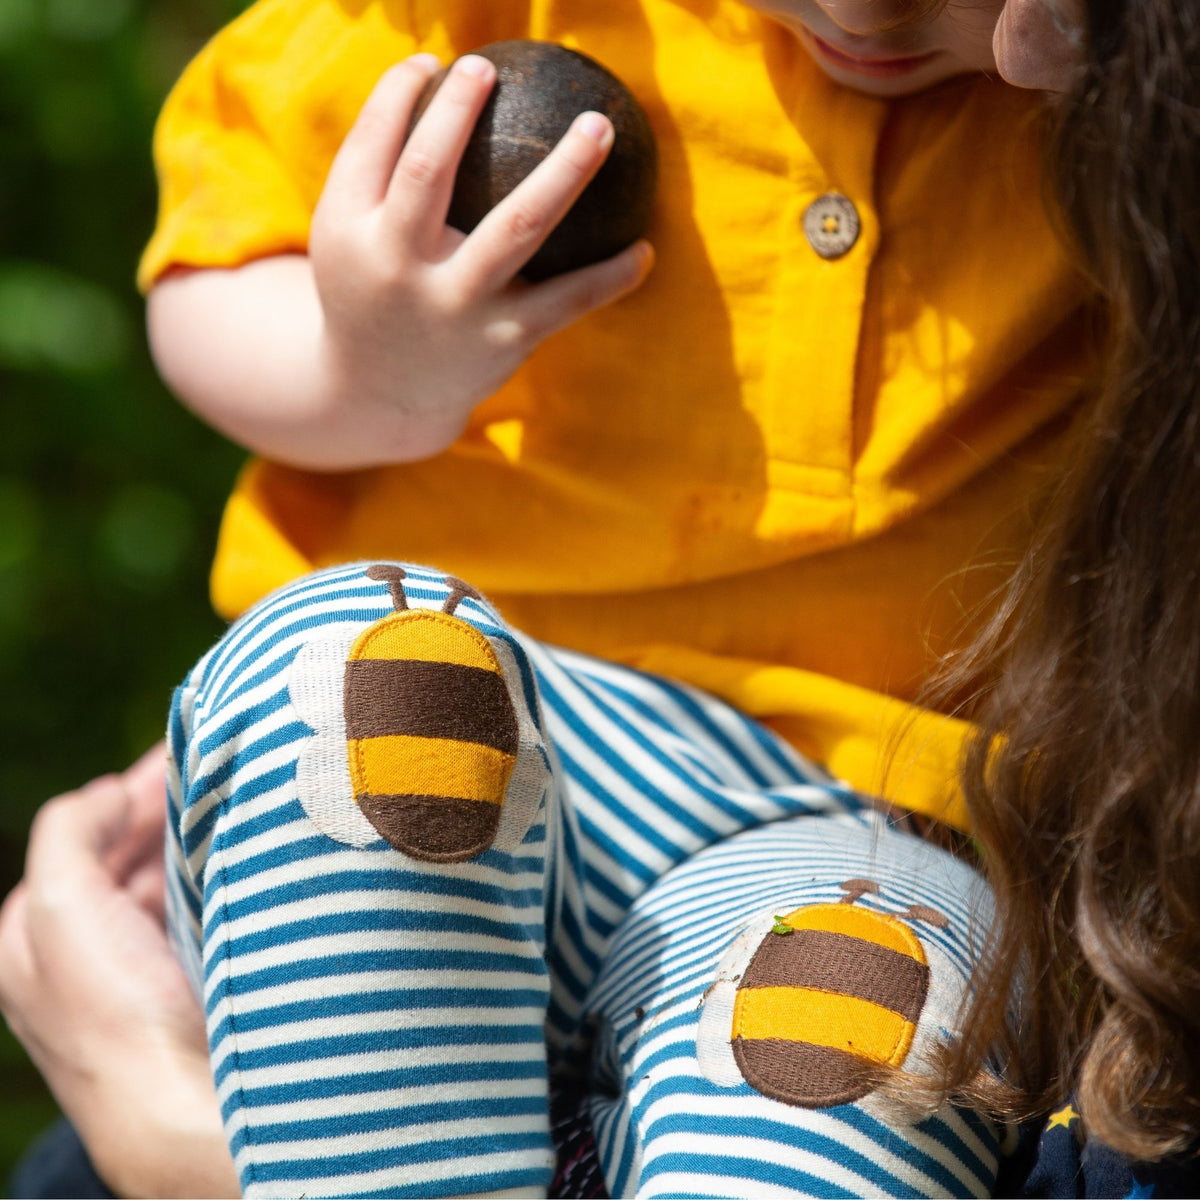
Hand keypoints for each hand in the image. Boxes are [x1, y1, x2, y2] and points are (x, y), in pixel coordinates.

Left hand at [0, 746, 238, 1197]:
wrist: (186, 1103)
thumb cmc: (115, 1012)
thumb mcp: (60, 905)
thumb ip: (68, 831)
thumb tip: (107, 790)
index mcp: (34, 939)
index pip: (79, 839)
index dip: (124, 792)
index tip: (176, 751)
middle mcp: (83, 955)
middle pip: (127, 856)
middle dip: (168, 810)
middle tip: (220, 765)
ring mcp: (142, 972)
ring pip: (170, 880)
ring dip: (201, 840)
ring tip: (243, 800)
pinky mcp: (193, 983)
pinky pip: (204, 909)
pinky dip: (223, 876)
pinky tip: (252, 855)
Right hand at [308, 52, 654, 457]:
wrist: (380, 393)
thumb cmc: (372, 290)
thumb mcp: (349, 237)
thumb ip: (378, 171)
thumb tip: (436, 80)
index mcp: (348, 231)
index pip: (373, 142)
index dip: (400, 93)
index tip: (435, 63)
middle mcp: (398, 267)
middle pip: (429, 170)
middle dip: (458, 110)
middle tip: (488, 68)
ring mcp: (455, 305)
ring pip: (518, 224)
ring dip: (565, 170)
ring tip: (598, 127)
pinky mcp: (503, 339)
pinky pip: (568, 299)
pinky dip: (611, 275)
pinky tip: (644, 251)